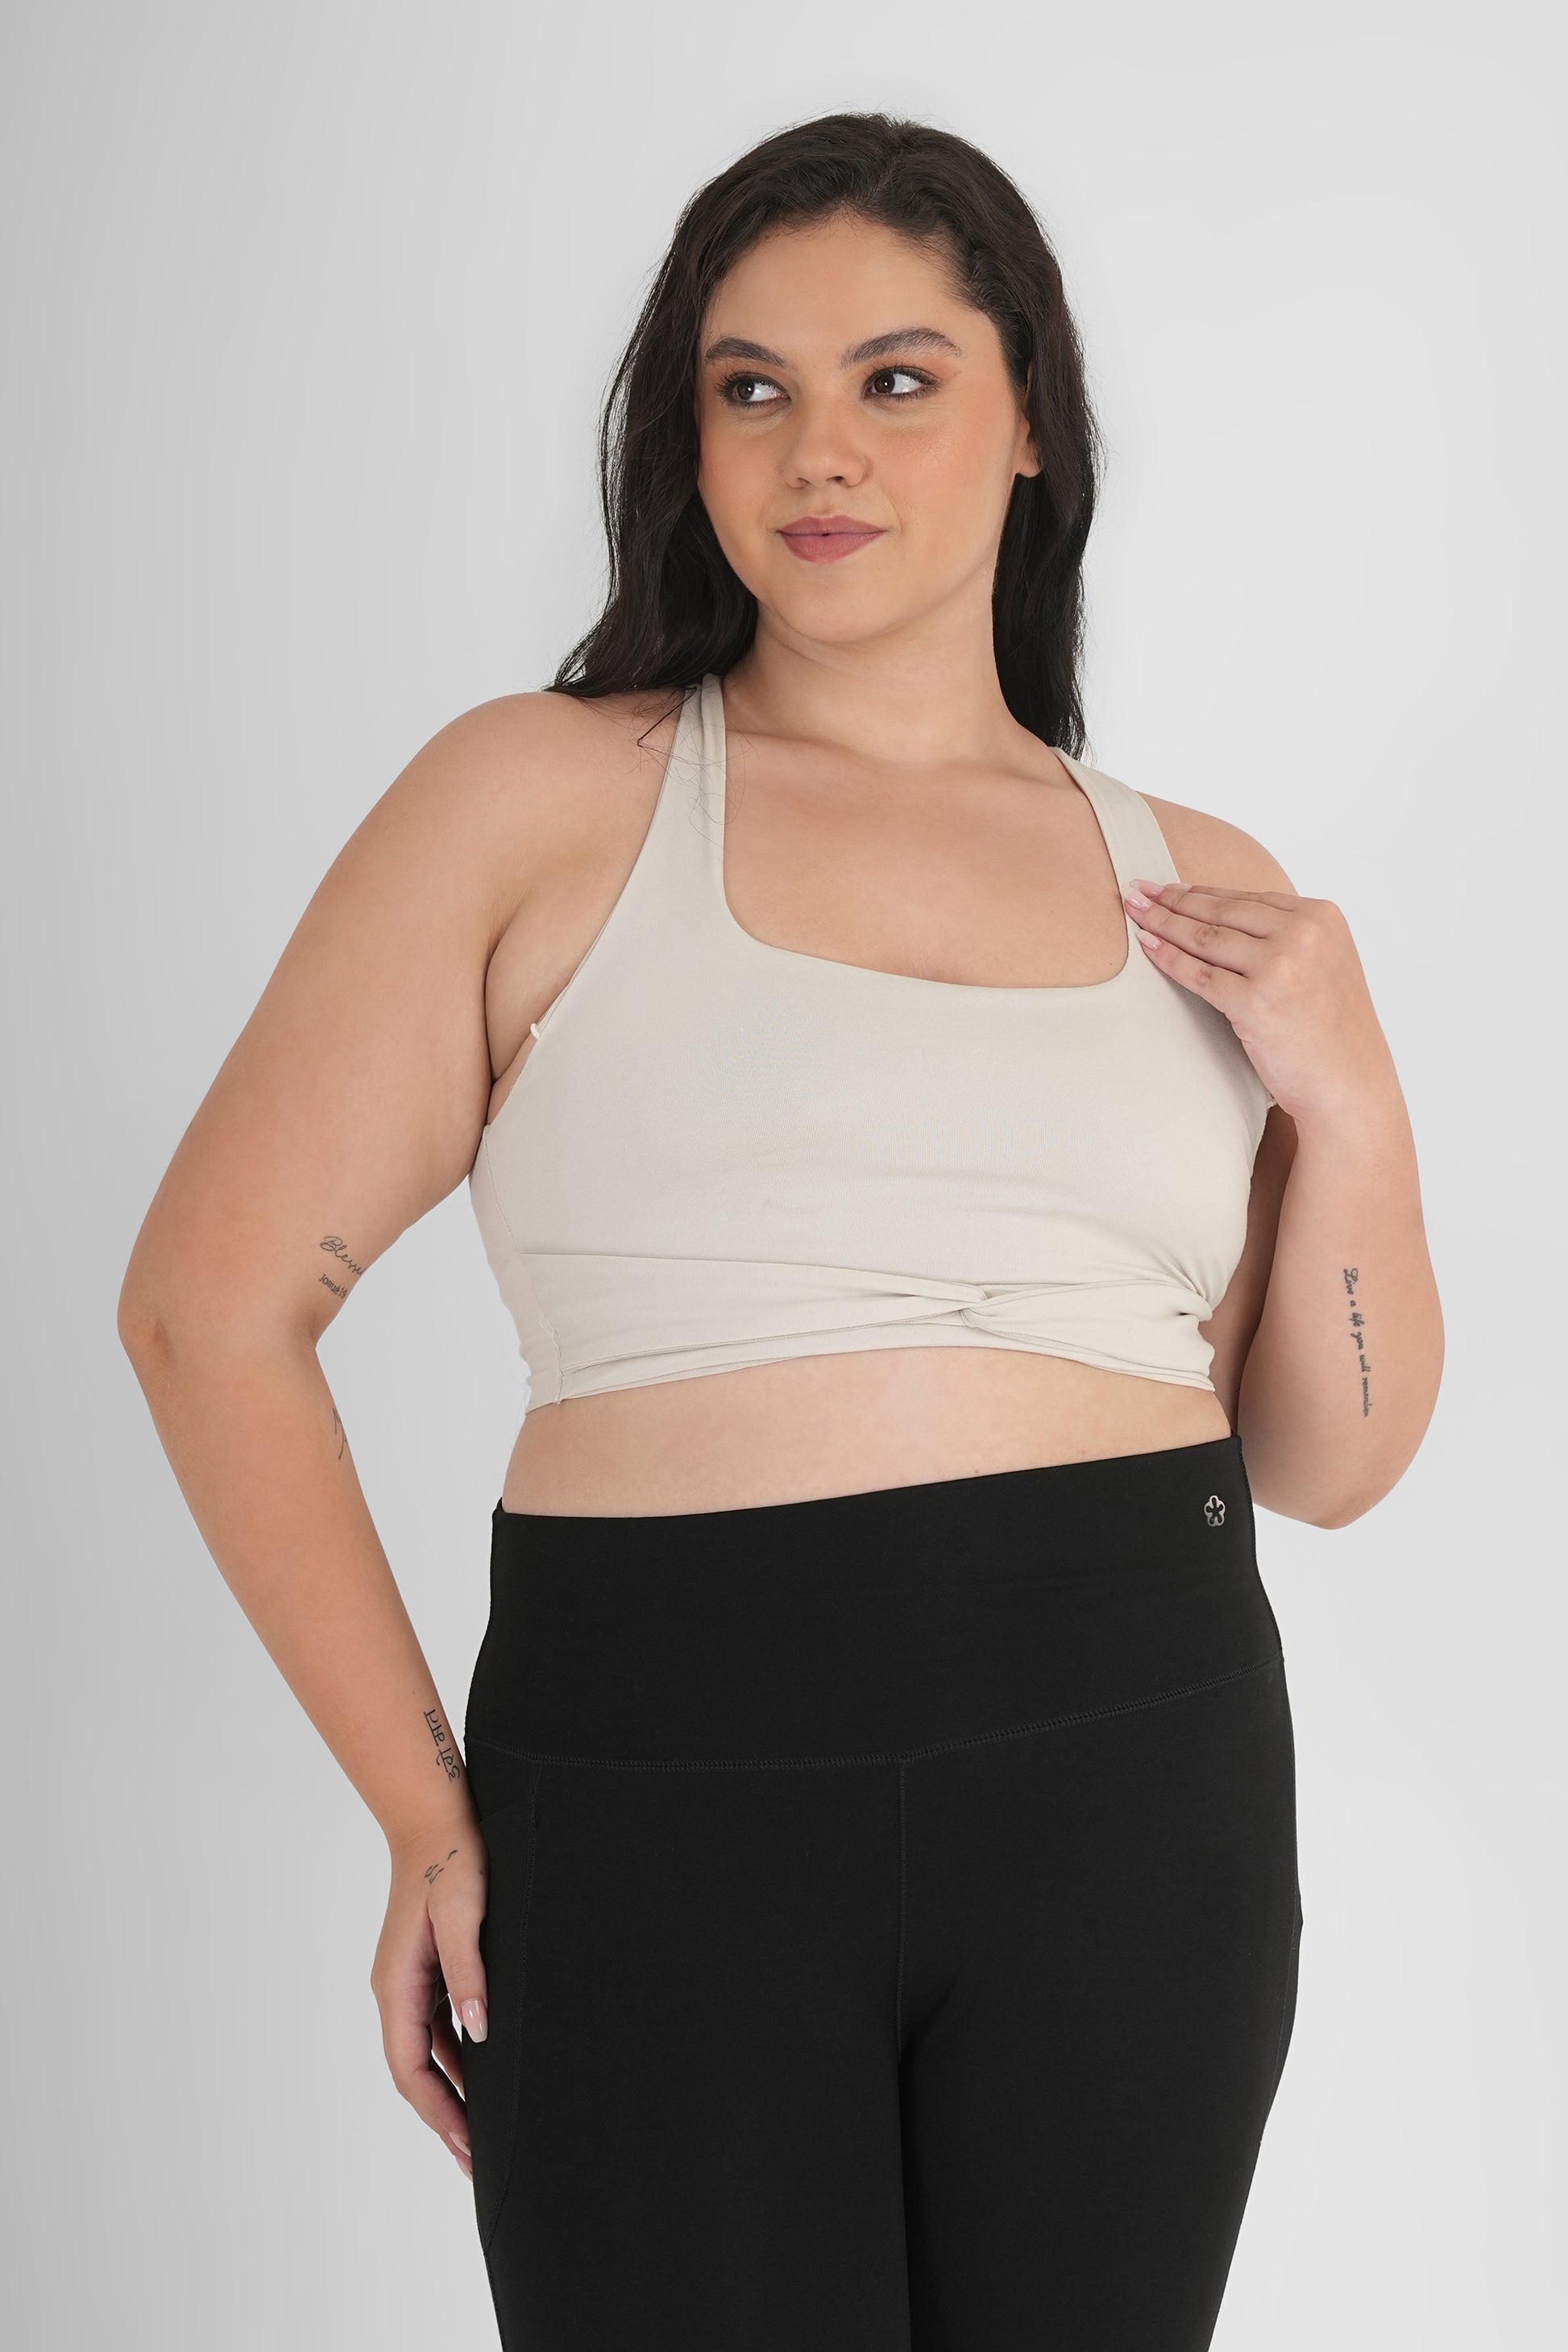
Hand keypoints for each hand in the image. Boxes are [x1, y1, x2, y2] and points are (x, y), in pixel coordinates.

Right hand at [370, 1810, 489, 2179]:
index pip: (409, 2068)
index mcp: (397, 1984)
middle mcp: (396, 1989)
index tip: (464, 2147)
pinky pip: (438, 2029)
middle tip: (474, 2162)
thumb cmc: (451, 1860)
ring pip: (427, 2053)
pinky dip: (457, 2059)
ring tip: (482, 2133)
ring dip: (451, 2092)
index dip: (436, 2111)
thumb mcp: (464, 1915)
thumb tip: (480, 2031)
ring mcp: (410, 1981)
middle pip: (414, 2071)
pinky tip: (483, 2077)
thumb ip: (469, 1974)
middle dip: (442, 2117)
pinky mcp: (427, 1970)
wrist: (435, 1817)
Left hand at [1123, 880, 1396, 1124]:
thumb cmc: (1331, 1030)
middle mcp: (1302, 934)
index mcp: (1321, 917)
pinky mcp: (1255, 1002)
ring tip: (1135, 911)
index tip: (1170, 887)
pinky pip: (1198, 973)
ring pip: (1204, 937)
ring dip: (1162, 922)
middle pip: (1221, 912)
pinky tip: (1147, 946)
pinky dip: (1167, 958)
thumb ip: (1286, 935)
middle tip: (1139, 891)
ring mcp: (1279, 967)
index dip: (1202, 892)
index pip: (1247, 898)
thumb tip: (1223, 914)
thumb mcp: (1324, 963)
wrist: (1350, 1081)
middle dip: (1173, 900)